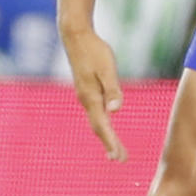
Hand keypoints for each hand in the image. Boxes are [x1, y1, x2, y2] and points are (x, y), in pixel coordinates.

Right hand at [63, 26, 127, 160]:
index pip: (103, 125)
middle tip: (120, 159)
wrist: (75, 36)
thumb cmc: (94, 50)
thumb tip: (116, 110)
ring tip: (115, 149)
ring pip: (96, 121)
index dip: (111, 142)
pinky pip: (95, 112)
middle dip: (109, 144)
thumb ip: (112, 89)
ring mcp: (85, 95)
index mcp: (91, 97)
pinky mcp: (87, 90)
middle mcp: (86, 100)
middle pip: (98, 127)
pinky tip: (107, 125)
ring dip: (106, 136)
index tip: (117, 157)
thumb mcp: (107, 68)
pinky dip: (102, 123)